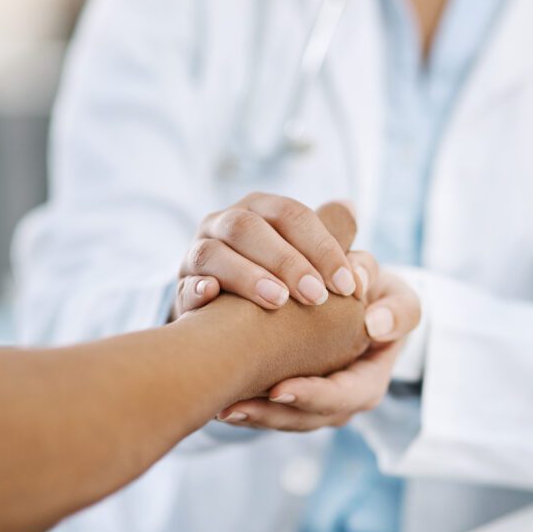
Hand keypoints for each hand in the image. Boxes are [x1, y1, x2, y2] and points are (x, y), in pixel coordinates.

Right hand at [172, 193, 360, 319]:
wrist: (228, 324)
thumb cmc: (278, 283)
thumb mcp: (303, 257)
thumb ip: (327, 238)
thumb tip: (351, 208)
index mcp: (259, 210)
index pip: (291, 215)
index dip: (322, 247)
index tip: (347, 286)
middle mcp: (223, 224)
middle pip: (248, 227)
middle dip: (286, 261)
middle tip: (316, 297)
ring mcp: (196, 253)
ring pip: (213, 252)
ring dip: (247, 275)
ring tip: (278, 301)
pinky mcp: (181, 288)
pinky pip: (185, 284)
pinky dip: (198, 290)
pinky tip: (215, 298)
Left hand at [216, 253, 420, 430]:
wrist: (363, 301)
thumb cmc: (380, 298)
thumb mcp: (398, 299)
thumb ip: (396, 310)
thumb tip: (375, 324)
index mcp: (369, 382)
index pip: (343, 397)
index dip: (312, 396)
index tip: (280, 388)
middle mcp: (341, 401)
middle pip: (306, 418)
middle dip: (269, 416)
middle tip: (233, 407)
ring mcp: (315, 404)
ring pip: (283, 420)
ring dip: (251, 417)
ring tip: (219, 407)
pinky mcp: (292, 397)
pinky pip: (269, 409)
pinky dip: (246, 405)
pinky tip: (218, 398)